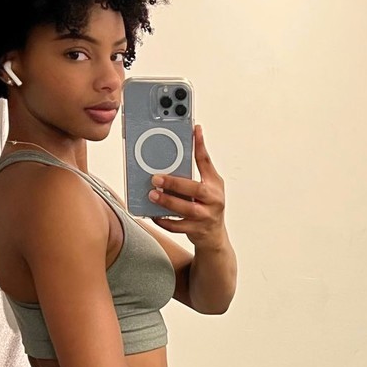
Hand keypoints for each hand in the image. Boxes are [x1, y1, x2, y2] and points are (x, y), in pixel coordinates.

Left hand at [147, 124, 225, 245]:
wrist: (214, 236)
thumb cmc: (209, 207)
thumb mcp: (209, 186)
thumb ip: (198, 169)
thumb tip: (186, 147)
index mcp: (214, 185)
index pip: (206, 162)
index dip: (200, 145)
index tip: (194, 130)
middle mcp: (213, 200)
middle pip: (195, 190)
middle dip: (174, 183)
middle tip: (156, 178)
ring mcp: (205, 217)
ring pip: (186, 209)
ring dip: (167, 201)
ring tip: (152, 195)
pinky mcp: (195, 231)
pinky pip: (178, 227)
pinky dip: (164, 221)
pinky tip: (154, 214)